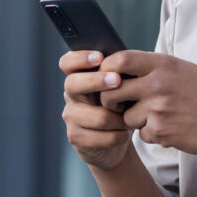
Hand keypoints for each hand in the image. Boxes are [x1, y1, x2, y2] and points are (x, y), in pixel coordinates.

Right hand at [60, 50, 131, 170]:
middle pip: (73, 83)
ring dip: (118, 119)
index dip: (80, 58)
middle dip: (96, 81)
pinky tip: (122, 134)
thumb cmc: (121, 106)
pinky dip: (117, 136)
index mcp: (80, 77)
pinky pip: (100, 137)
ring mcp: (70, 116)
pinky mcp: (75, 136)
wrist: (116, 139)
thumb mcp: (121, 88)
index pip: (67, 62)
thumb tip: (128, 62)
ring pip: (97, 115)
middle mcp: (71, 94)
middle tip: (117, 80)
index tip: (99, 57)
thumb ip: (119, 74)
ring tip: (128, 120)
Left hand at [99, 50, 196, 156]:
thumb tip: (122, 66)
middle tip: (117, 103)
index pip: (121, 59)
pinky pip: (142, 134)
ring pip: (126, 117)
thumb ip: (154, 66)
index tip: (107, 77)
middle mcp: (158, 85)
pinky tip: (169, 128)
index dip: (107, 68)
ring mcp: (158, 110)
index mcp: (163, 65)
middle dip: (110, 100)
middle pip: (112, 91)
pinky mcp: (161, 132)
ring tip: (157, 116)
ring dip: (136, 120)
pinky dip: (151, 134)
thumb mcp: (182, 69)